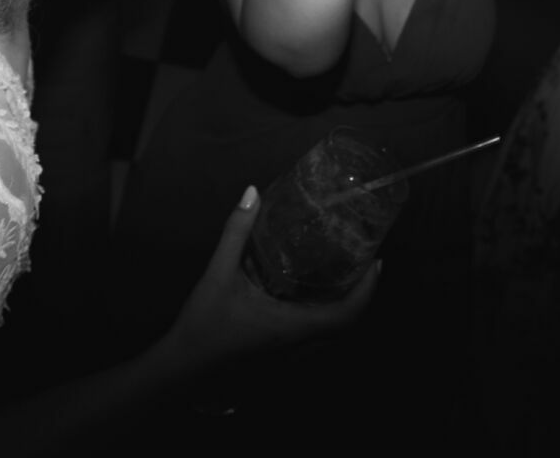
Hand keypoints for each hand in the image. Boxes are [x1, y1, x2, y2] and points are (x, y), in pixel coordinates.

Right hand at [164, 185, 378, 371]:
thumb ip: (236, 232)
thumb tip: (252, 192)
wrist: (183, 368)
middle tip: (363, 260)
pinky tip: (310, 294)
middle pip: (347, 324)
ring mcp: (292, 356)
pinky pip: (316, 337)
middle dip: (361, 293)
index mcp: (293, 327)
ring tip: (344, 272)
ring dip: (344, 305)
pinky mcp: (282, 357)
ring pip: (332, 333)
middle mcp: (300, 345)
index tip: (376, 262)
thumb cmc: (203, 324)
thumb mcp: (218, 273)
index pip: (347, 315)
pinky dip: (324, 314)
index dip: (368, 290)